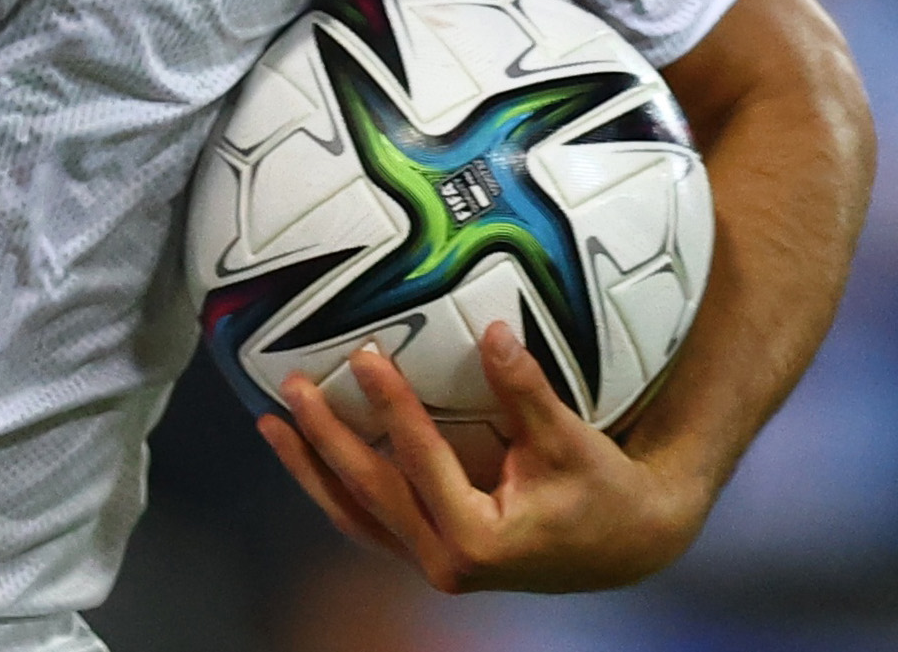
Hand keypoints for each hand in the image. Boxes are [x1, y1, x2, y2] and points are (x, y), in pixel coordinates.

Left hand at [257, 322, 709, 593]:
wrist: (626, 545)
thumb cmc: (603, 492)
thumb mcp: (569, 442)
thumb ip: (526, 391)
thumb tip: (494, 332)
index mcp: (478, 539)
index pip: (419, 461)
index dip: (389, 406)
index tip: (363, 355)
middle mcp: (447, 562)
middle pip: (370, 491)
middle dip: (325, 438)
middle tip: (291, 387)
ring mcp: (434, 564)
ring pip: (357, 515)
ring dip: (311, 470)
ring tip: (271, 425)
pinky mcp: (432, 555)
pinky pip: (371, 522)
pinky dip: (336, 489)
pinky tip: (309, 455)